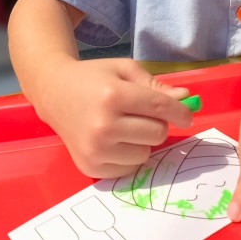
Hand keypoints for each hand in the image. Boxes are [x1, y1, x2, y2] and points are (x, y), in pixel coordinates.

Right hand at [33, 55, 193, 177]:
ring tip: (125, 126)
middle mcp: (104, 126)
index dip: (180, 112)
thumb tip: (185, 98)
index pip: (160, 107)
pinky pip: (130, 168)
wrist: (54, 94)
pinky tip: (115, 141)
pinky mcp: (91, 167)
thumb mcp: (124, 70)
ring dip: (143, 141)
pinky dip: (129, 156)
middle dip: (157, 123)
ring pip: (146, 154)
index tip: (187, 115)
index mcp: (113, 96)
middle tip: (141, 114)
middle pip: (158, 133)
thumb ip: (155, 85)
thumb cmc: (93, 78)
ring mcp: (96, 150)